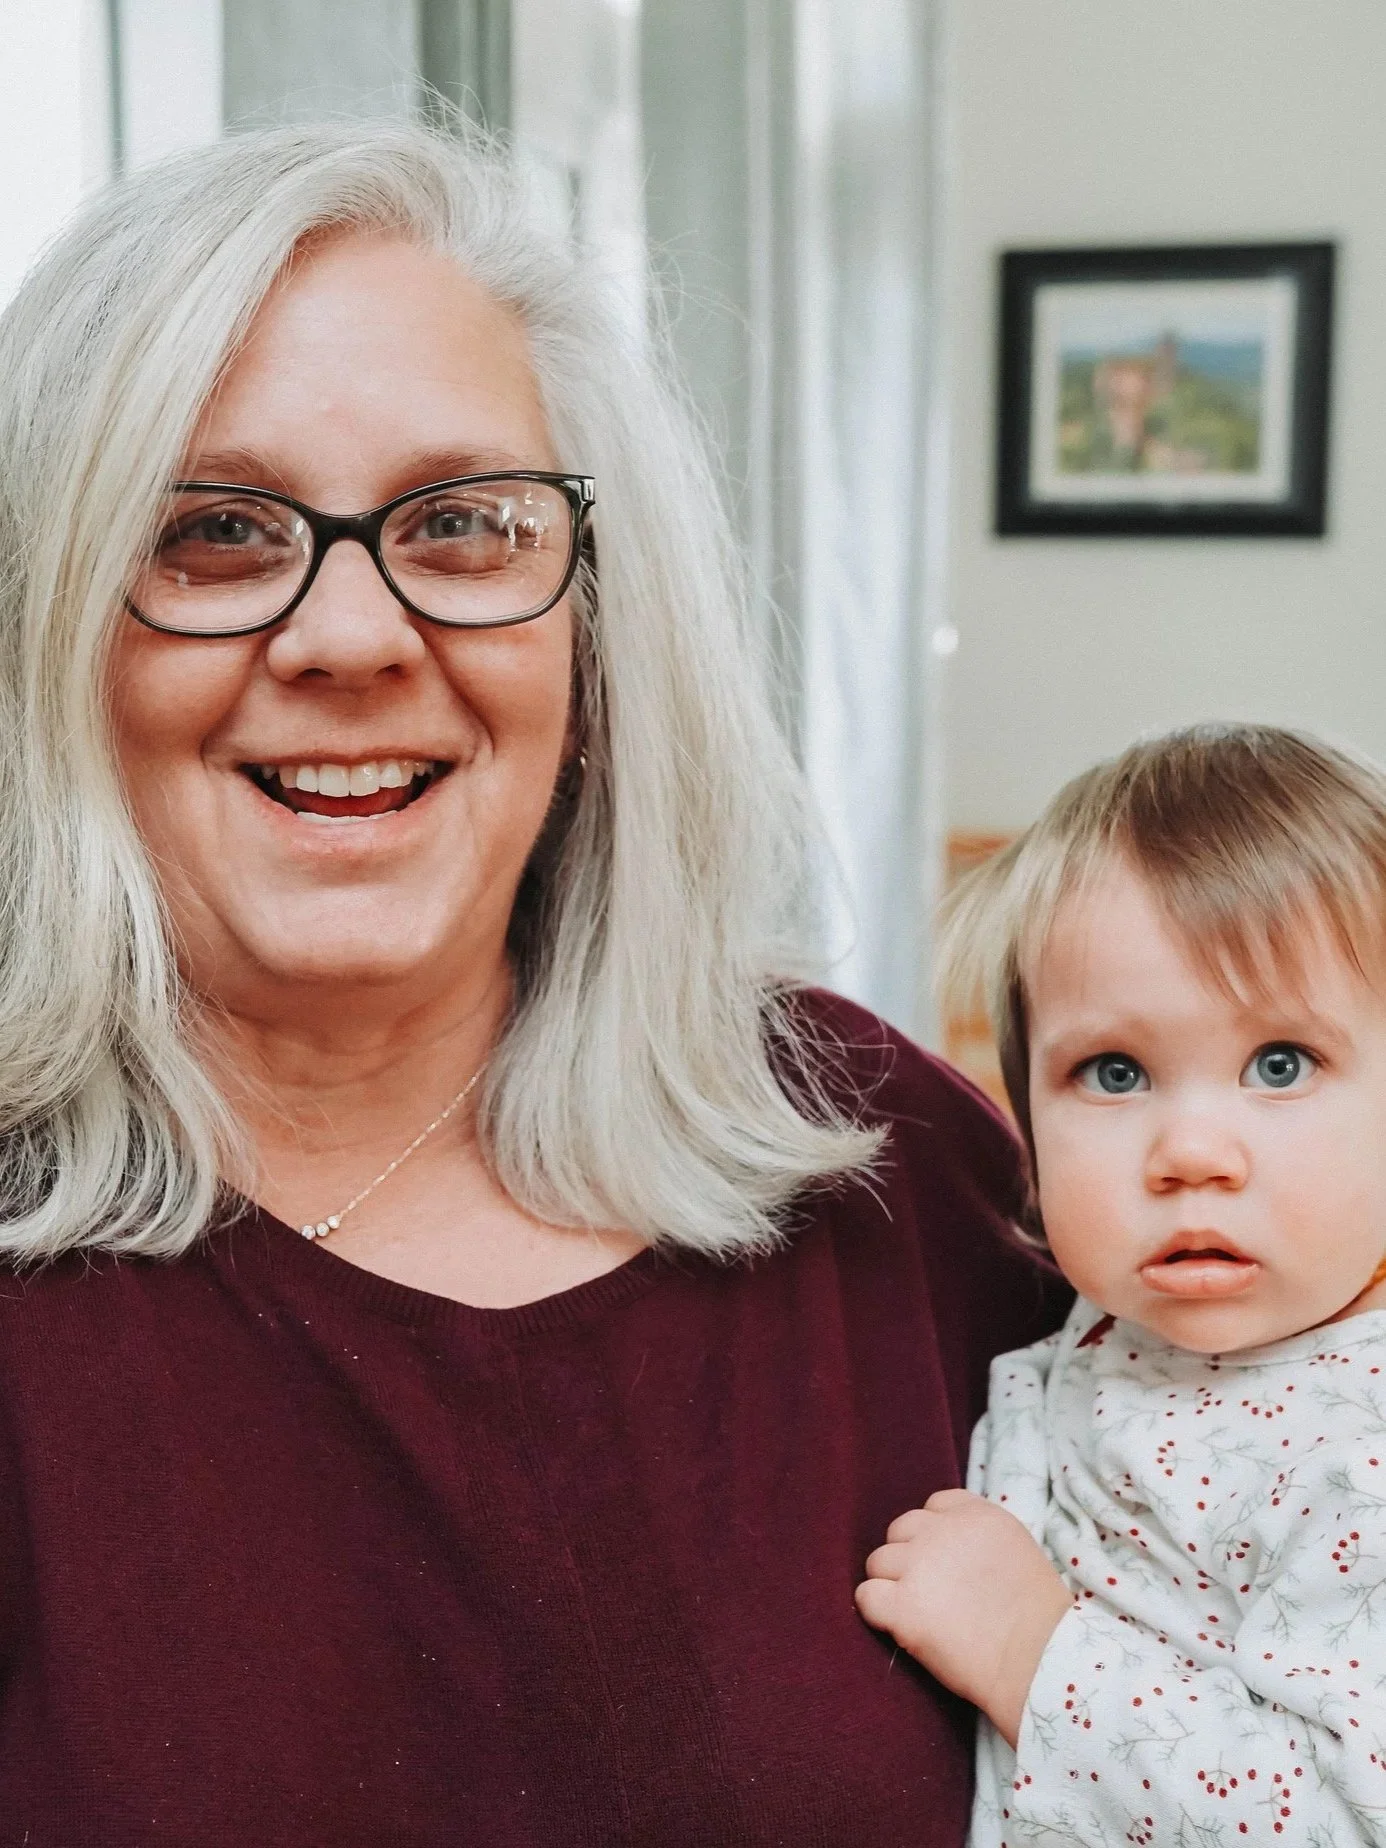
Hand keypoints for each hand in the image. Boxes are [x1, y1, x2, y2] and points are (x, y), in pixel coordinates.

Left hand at [854, 1489, 1071, 1746]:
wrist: (1039, 1661)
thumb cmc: (1039, 1620)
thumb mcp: (1017, 1553)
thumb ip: (978, 1540)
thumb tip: (950, 1551)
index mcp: (977, 1515)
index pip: (935, 1506)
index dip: (933, 1535)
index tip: (944, 1563)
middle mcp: (943, 1532)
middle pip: (900, 1530)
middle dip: (908, 1558)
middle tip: (928, 1592)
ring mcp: (919, 1565)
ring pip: (878, 1562)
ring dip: (891, 1585)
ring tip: (917, 1614)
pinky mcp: (902, 1605)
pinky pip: (866, 1597)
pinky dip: (875, 1612)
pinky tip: (898, 1628)